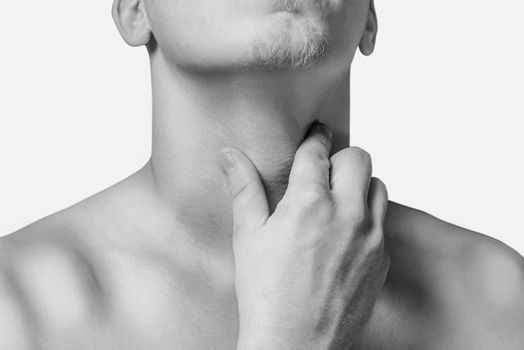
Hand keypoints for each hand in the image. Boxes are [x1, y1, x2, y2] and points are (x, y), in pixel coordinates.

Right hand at [217, 122, 389, 349]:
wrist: (295, 346)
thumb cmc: (266, 295)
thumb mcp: (248, 237)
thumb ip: (243, 189)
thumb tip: (229, 155)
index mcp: (309, 204)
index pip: (318, 151)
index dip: (315, 137)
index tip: (315, 132)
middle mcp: (347, 215)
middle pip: (359, 158)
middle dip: (341, 157)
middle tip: (325, 171)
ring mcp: (370, 238)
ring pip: (378, 186)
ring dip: (359, 185)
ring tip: (337, 201)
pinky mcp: (382, 259)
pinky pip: (383, 221)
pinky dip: (368, 217)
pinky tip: (346, 234)